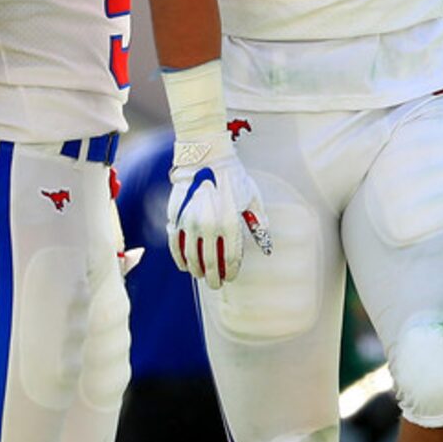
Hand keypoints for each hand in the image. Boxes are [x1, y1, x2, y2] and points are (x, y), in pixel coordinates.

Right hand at [168, 142, 270, 288]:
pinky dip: (179, 258)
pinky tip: (184, 265)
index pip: (230, 259)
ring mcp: (190, 222)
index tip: (231, 277)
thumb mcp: (252, 198)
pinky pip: (175, 244)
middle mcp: (209, 225)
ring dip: (196, 270)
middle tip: (215, 284)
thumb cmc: (233, 178)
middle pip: (210, 263)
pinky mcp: (175, 217)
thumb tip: (267, 248)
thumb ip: (259, 224)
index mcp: (230, 223)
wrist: (206, 157)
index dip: (231, 272)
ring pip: (191, 257)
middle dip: (213, 278)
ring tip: (201, 275)